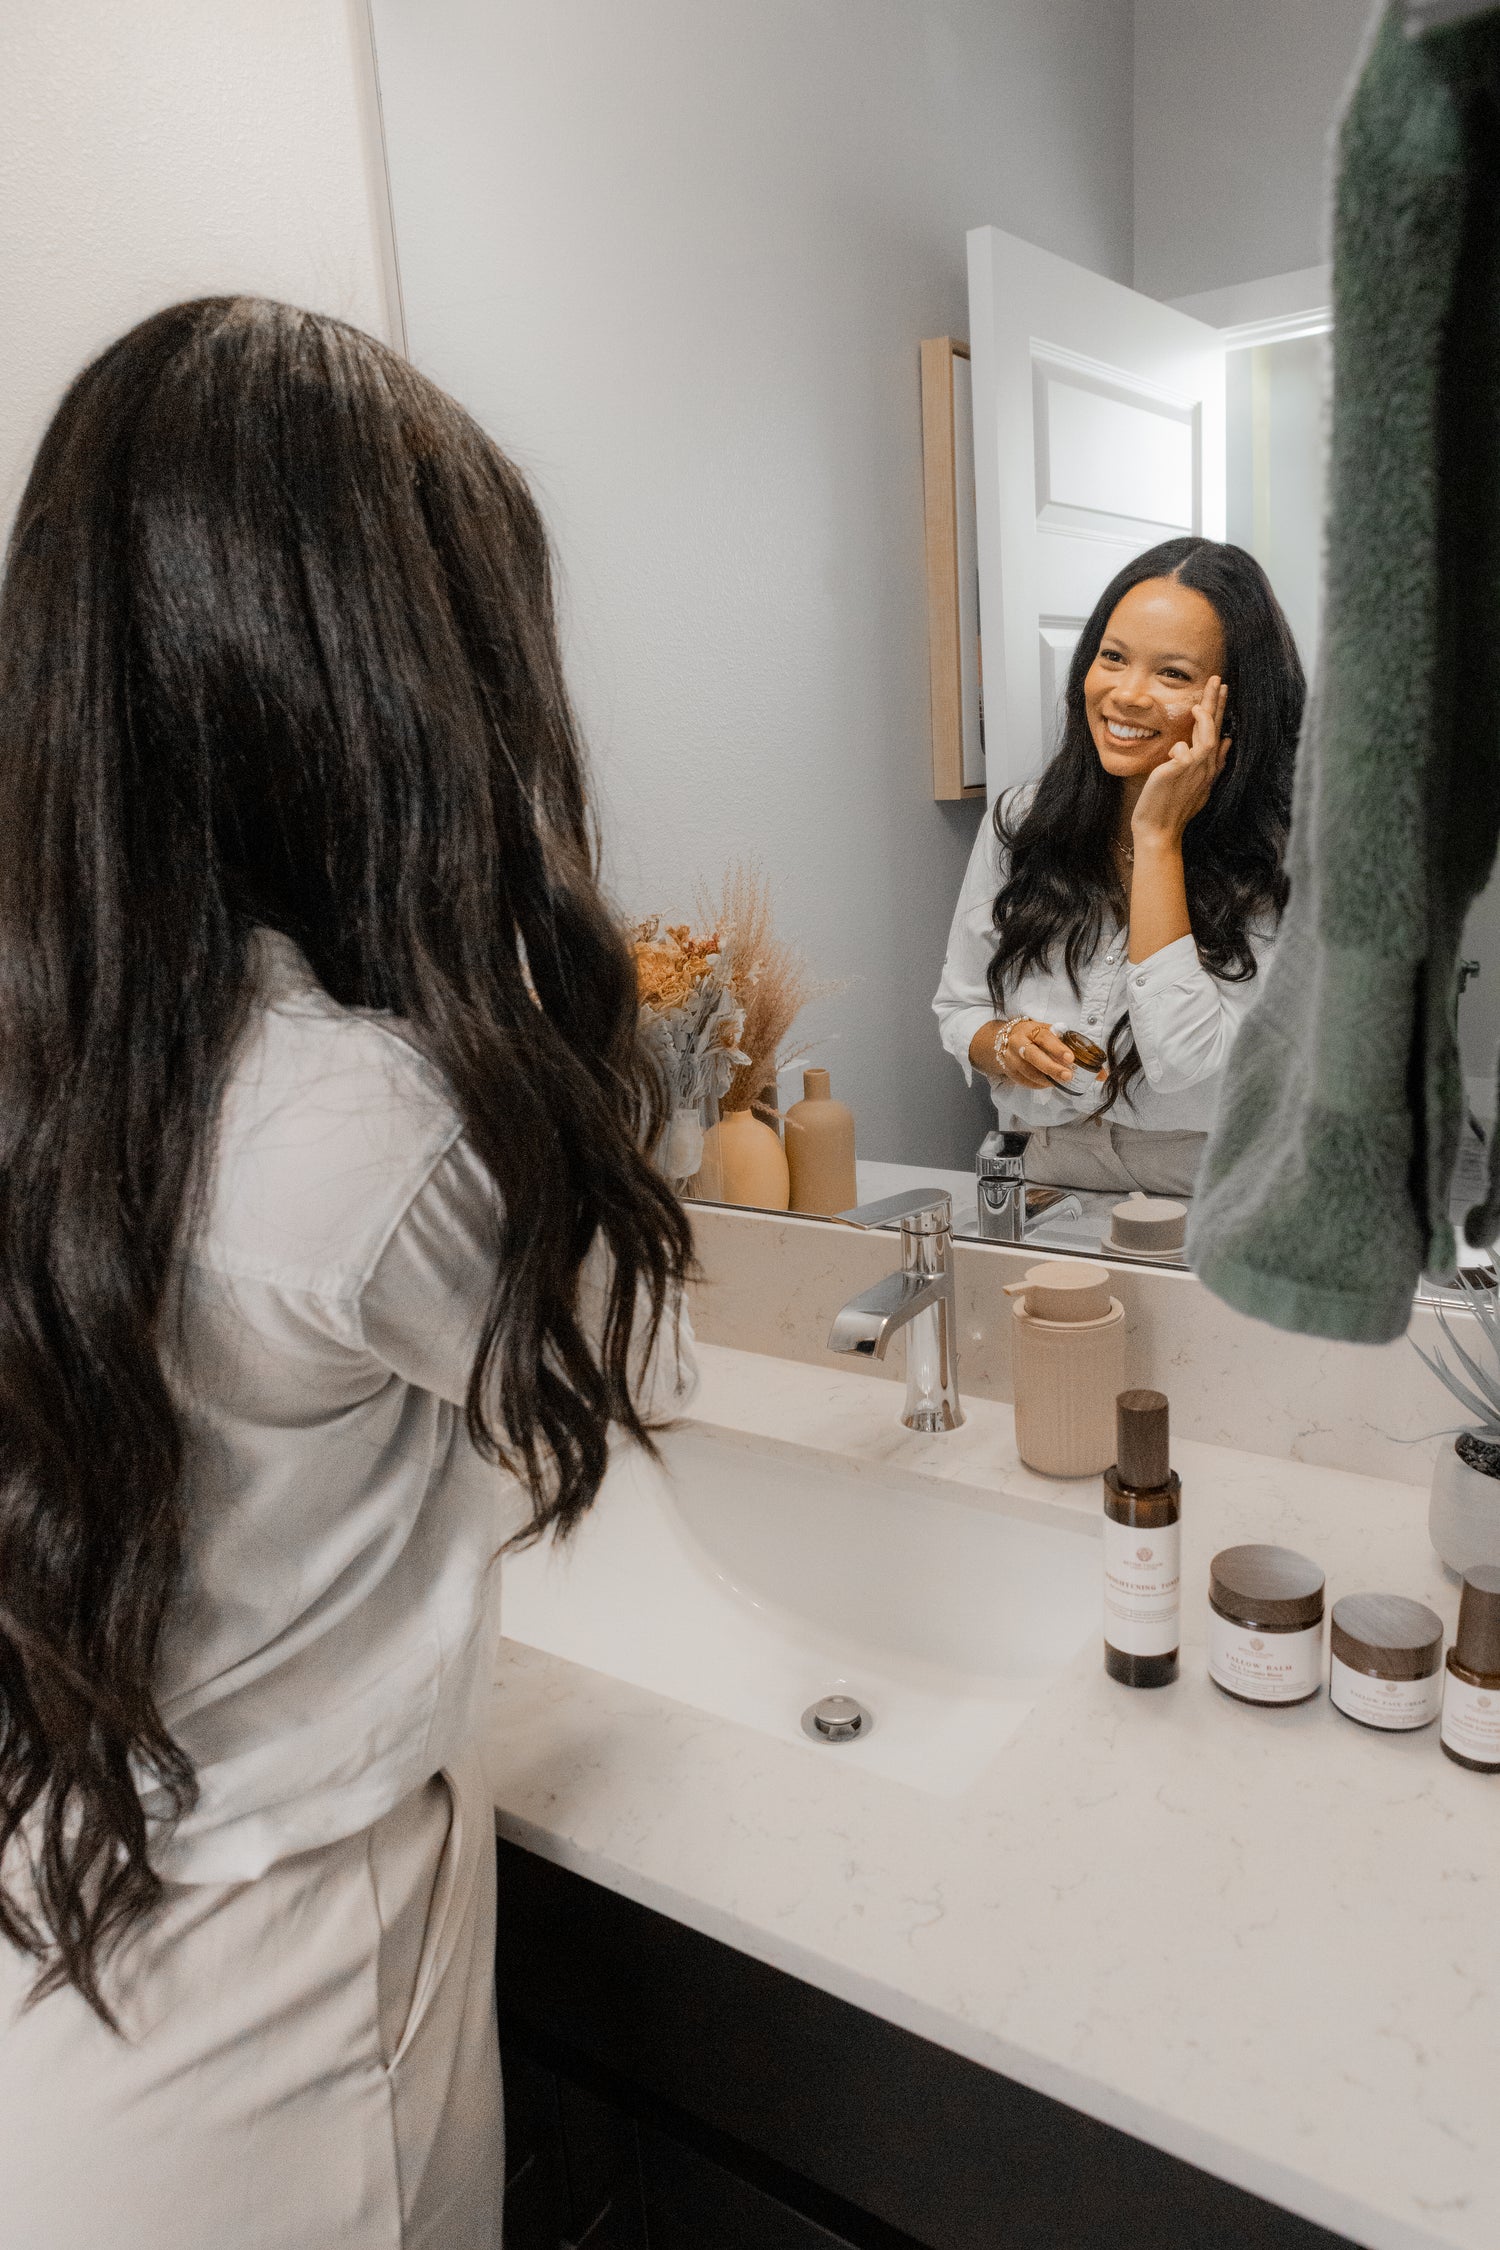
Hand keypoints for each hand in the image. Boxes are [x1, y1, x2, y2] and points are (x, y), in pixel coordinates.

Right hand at [970, 1017, 1075, 1090]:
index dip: (1057, 1048)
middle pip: (1033, 1056)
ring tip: (1062, 1081)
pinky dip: (1039, 1084)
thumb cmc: (1032, 1034)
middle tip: (1067, 1076)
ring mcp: (1011, 1058)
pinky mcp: (1009, 1071)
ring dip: (1047, 1079)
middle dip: (1051, 1068)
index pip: (1044, 1037)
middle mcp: (1017, 1043)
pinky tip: (1049, 1083)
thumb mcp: (1044, 1030)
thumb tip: (1080, 1052)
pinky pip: (1025, 1081)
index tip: (1070, 1058)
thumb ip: (1059, 1038)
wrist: (1005, 1039)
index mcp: (1029, 1030)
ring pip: (1028, 1072)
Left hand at [1130, 677, 1229, 847]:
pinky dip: (1180, 747)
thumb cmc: (1172, 808)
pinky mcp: (1179, 772)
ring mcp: (1195, 771)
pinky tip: (1174, 752)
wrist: (1159, 831)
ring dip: (1204, 718)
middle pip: (1215, 730)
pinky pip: (1184, 751)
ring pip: (1207, 738)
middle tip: (1219, 680)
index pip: (1218, 733)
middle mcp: (1206, 768)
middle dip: (1217, 703)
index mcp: (1208, 768)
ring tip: (1198, 703)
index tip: (1222, 691)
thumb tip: (1228, 741)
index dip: (1220, 711)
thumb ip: (1213, 763)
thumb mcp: (1198, 784)